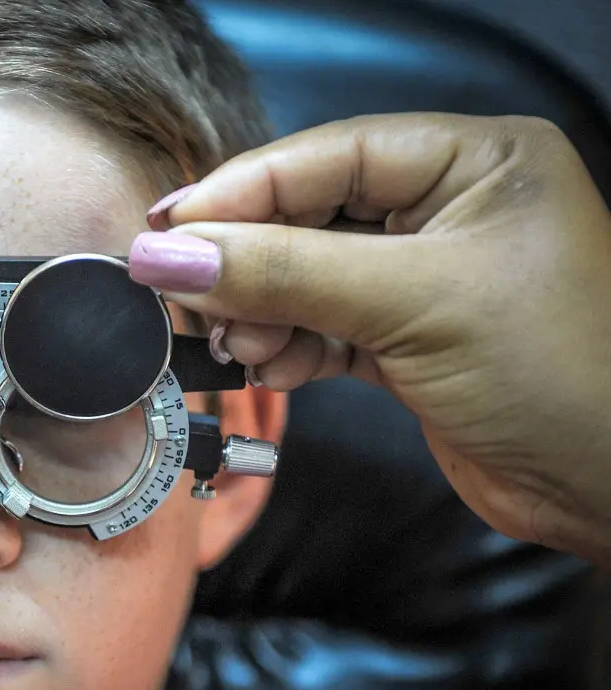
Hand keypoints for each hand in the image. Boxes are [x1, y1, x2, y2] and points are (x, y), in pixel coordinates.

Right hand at [130, 113, 610, 560]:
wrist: (609, 490)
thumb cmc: (558, 375)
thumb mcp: (411, 302)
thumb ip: (283, 273)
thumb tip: (171, 256)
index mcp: (474, 158)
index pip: (327, 155)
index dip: (240, 192)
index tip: (167, 230)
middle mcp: (448, 205)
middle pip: (308, 214)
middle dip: (248, 262)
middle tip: (188, 297)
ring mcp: (424, 273)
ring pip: (305, 274)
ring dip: (262, 312)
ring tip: (242, 345)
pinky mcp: (405, 334)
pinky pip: (320, 325)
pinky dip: (288, 347)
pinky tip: (273, 368)